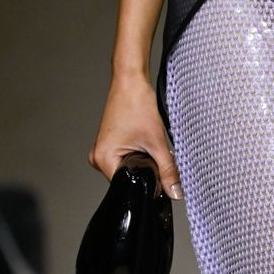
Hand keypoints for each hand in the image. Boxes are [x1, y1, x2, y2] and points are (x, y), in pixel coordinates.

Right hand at [91, 71, 182, 199]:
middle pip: (129, 178)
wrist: (131, 81)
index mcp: (103, 160)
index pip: (128, 186)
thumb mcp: (156, 142)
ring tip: (148, 142)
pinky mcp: (109, 144)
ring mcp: (102, 150)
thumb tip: (175, 192)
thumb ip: (167, 170)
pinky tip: (143, 140)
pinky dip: (139, 154)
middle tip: (154, 151)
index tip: (160, 175)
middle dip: (147, 171)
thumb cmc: (136, 104)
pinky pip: (126, 158)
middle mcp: (98, 157)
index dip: (147, 184)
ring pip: (129, 168)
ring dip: (143, 162)